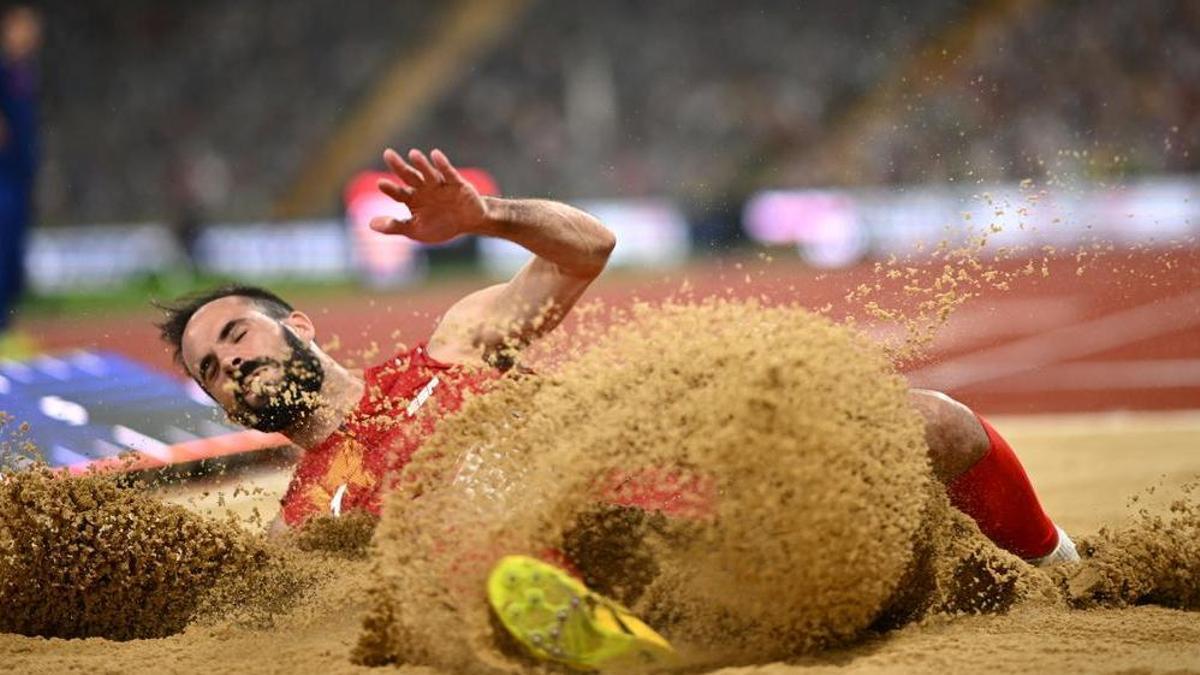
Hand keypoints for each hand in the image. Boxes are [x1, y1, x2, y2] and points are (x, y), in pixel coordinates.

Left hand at [370, 148, 487, 243]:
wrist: (469, 222)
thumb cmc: (441, 226)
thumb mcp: (416, 230)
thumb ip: (395, 226)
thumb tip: (370, 224)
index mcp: (413, 199)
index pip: (399, 193)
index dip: (391, 189)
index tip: (380, 183)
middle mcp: (424, 189)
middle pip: (409, 176)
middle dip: (399, 166)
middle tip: (387, 154)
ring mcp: (440, 185)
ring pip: (428, 173)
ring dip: (421, 164)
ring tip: (413, 154)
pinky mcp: (457, 183)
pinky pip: (449, 173)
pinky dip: (442, 164)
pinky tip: (435, 155)